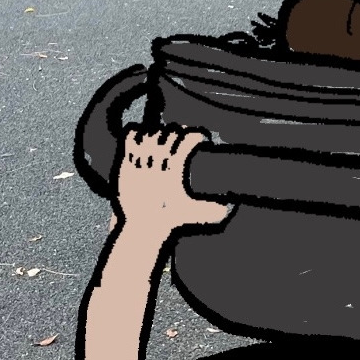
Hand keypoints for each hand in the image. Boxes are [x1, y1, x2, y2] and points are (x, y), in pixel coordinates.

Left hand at [114, 124, 232, 242]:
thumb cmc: (170, 219)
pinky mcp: (126, 164)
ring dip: (160, 133)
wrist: (142, 227)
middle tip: (184, 139)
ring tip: (165, 140)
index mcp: (173, 171)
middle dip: (180, 132)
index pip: (188, 140)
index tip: (203, 139)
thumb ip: (215, 210)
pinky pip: (131, 138)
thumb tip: (233, 206)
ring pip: (152, 133)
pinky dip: (137, 133)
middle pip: (171, 133)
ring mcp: (140, 163)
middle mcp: (156, 164)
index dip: (199, 135)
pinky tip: (144, 137)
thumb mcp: (195, 214)